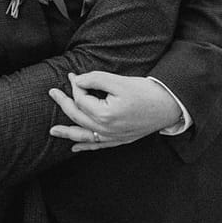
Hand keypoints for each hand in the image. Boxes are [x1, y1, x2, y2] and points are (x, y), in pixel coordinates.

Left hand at [49, 71, 182, 149]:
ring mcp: (113, 137)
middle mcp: (106, 129)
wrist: (169, 105)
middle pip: (78, 117)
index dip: (76, 86)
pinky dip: (86, 146)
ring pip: (84, 135)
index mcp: (105, 114)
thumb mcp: (119, 81)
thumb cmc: (145, 92)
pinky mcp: (120, 139)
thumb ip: (95, 79)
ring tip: (52, 131)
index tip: (74, 75)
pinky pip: (99, 145)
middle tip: (52, 92)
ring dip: (67, 132)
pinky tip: (75, 147)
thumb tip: (77, 81)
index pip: (81, 100)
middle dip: (64, 103)